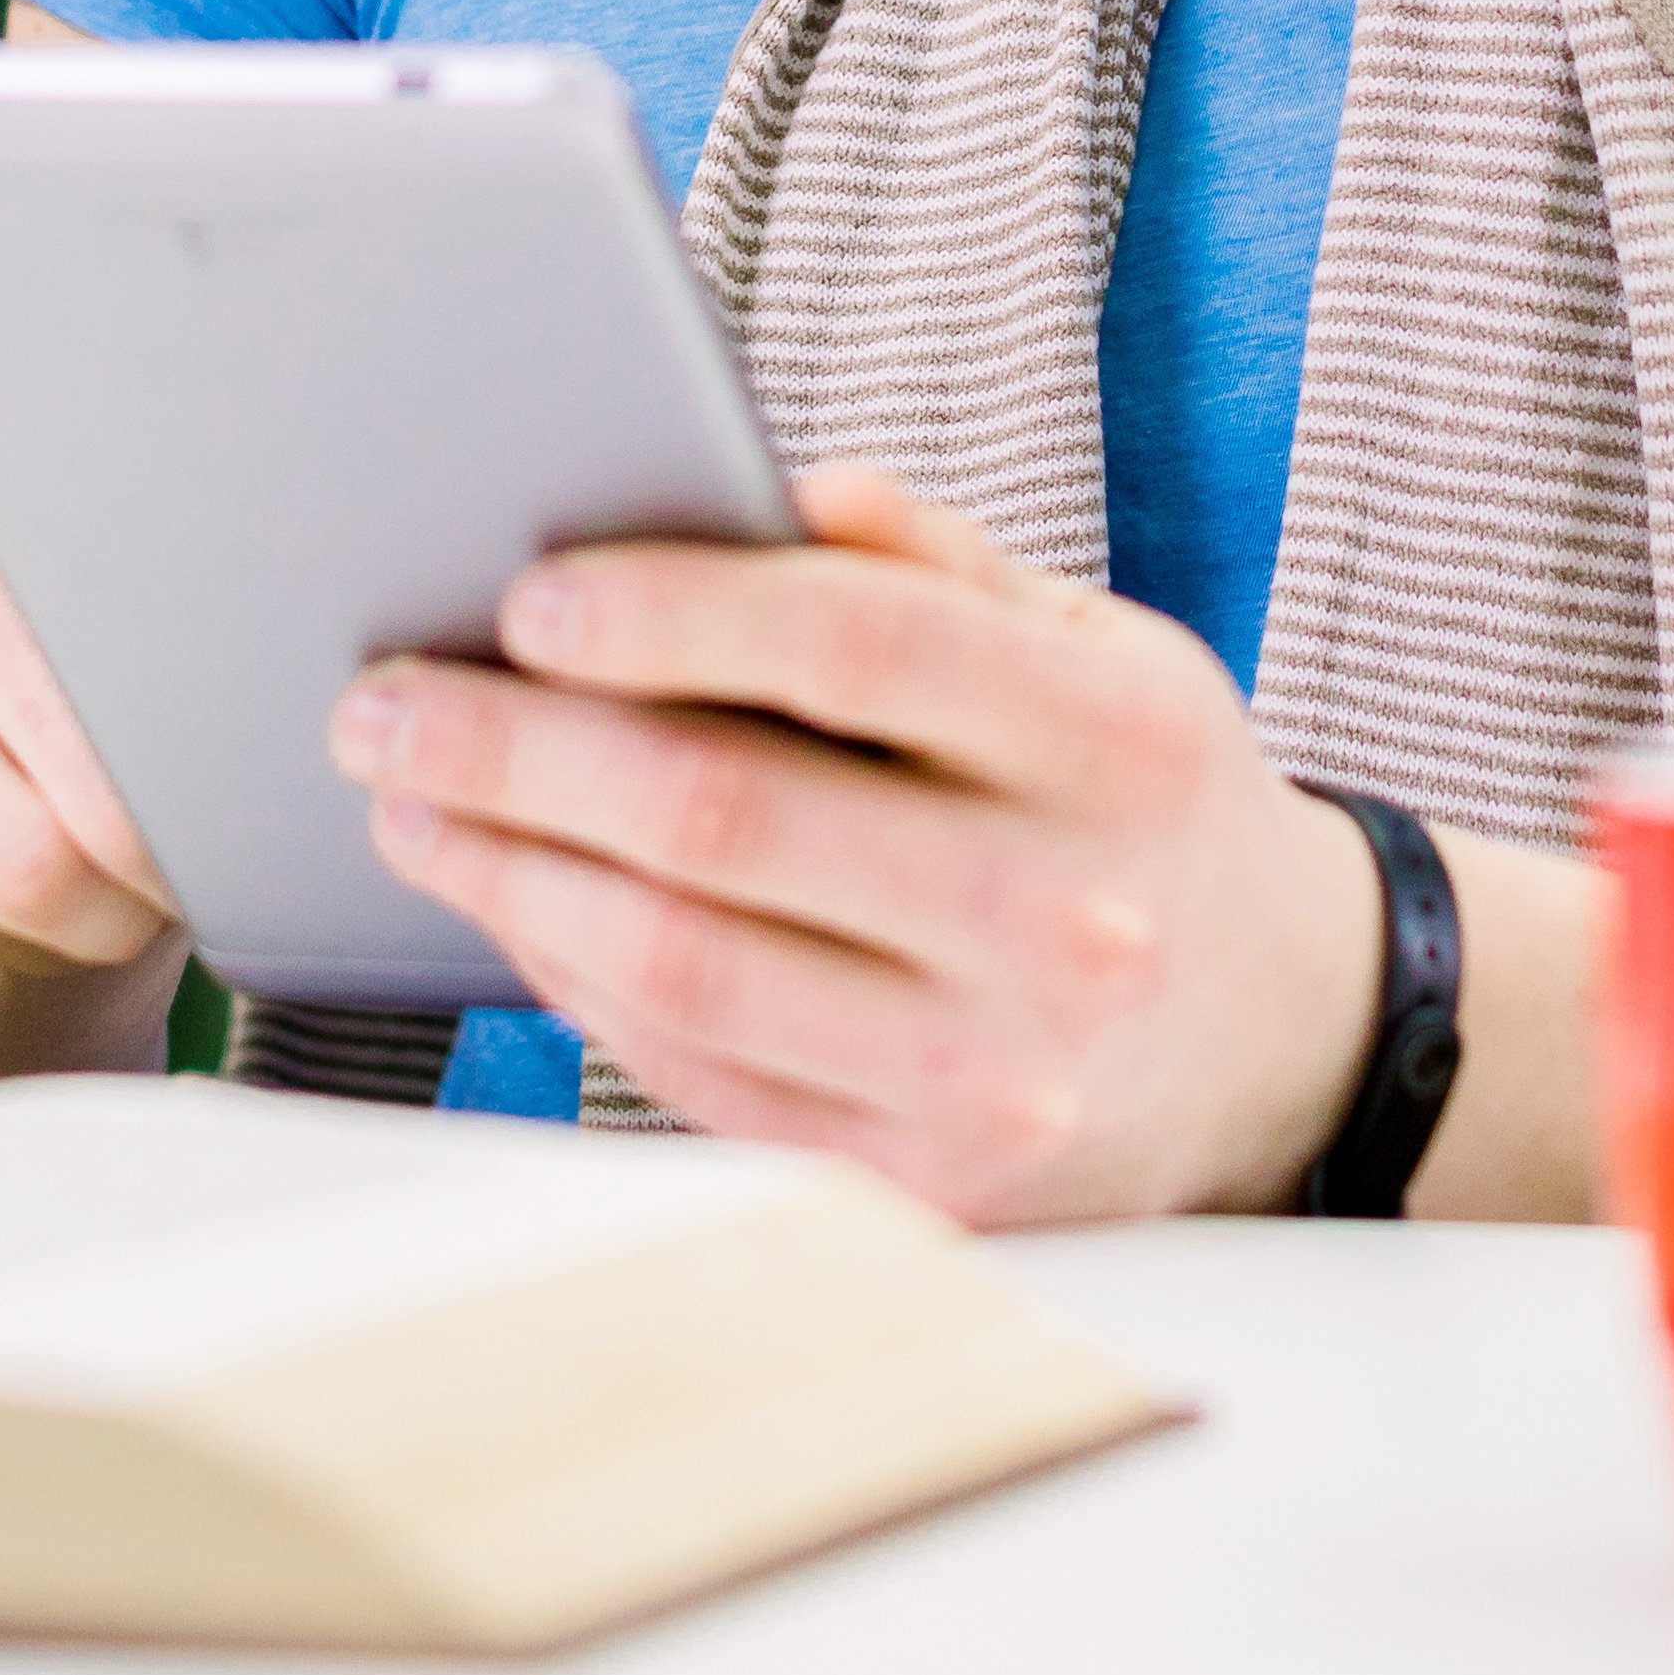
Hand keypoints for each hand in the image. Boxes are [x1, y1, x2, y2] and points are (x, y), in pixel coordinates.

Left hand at [321, 466, 1381, 1224]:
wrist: (1288, 1033)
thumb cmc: (1139, 796)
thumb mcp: (1096, 643)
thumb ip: (934, 565)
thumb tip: (764, 487)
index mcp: (1114, 738)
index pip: (858, 648)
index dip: (673, 612)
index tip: (525, 594)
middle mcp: (1067, 915)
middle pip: (731, 817)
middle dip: (520, 750)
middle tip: (386, 699)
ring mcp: (1001, 1072)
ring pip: (688, 966)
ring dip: (511, 872)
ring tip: (409, 798)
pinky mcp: (935, 1187)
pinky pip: (702, 1076)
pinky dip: (579, 979)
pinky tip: (511, 901)